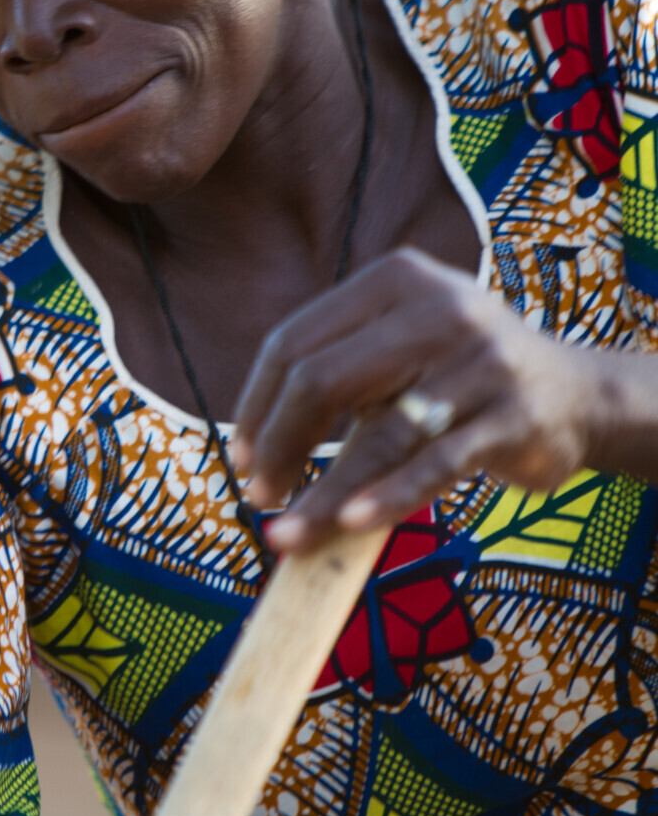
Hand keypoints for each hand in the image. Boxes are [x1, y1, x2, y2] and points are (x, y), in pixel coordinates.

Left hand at [231, 247, 601, 552]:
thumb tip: (254, 449)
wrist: (574, 392)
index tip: (241, 457)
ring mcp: (480, 361)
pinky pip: (436, 464)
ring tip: (287, 535)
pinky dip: (388, 497)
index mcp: (394, 280)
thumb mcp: (400, 346)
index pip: (294, 341)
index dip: (256, 404)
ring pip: (379, 435)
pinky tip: (350, 523)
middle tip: (260, 495)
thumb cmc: (458, 373)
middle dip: (279, 445)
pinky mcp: (513, 416)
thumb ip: (337, 372)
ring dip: (323, 493)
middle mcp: (437, 309)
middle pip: (323, 380)